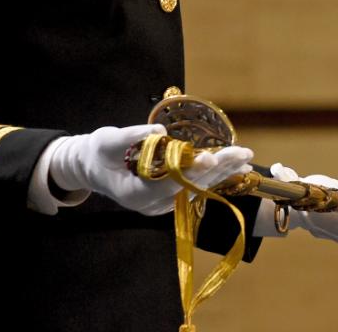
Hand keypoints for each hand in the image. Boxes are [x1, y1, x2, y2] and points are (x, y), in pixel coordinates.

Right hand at [48, 124, 253, 216]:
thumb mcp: (108, 140)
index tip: (210, 156)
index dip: (190, 169)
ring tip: (245, 158)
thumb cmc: (98, 152)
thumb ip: (133, 137)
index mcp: (134, 193)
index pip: (168, 182)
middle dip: (218, 169)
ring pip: (198, 190)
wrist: (91, 169)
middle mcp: (152, 205)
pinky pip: (196, 188)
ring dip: (223, 173)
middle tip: (242, 153)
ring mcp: (162, 205)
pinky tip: (233, 166)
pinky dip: (215, 176)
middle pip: (190, 187)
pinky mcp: (169, 199)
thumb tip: (160, 132)